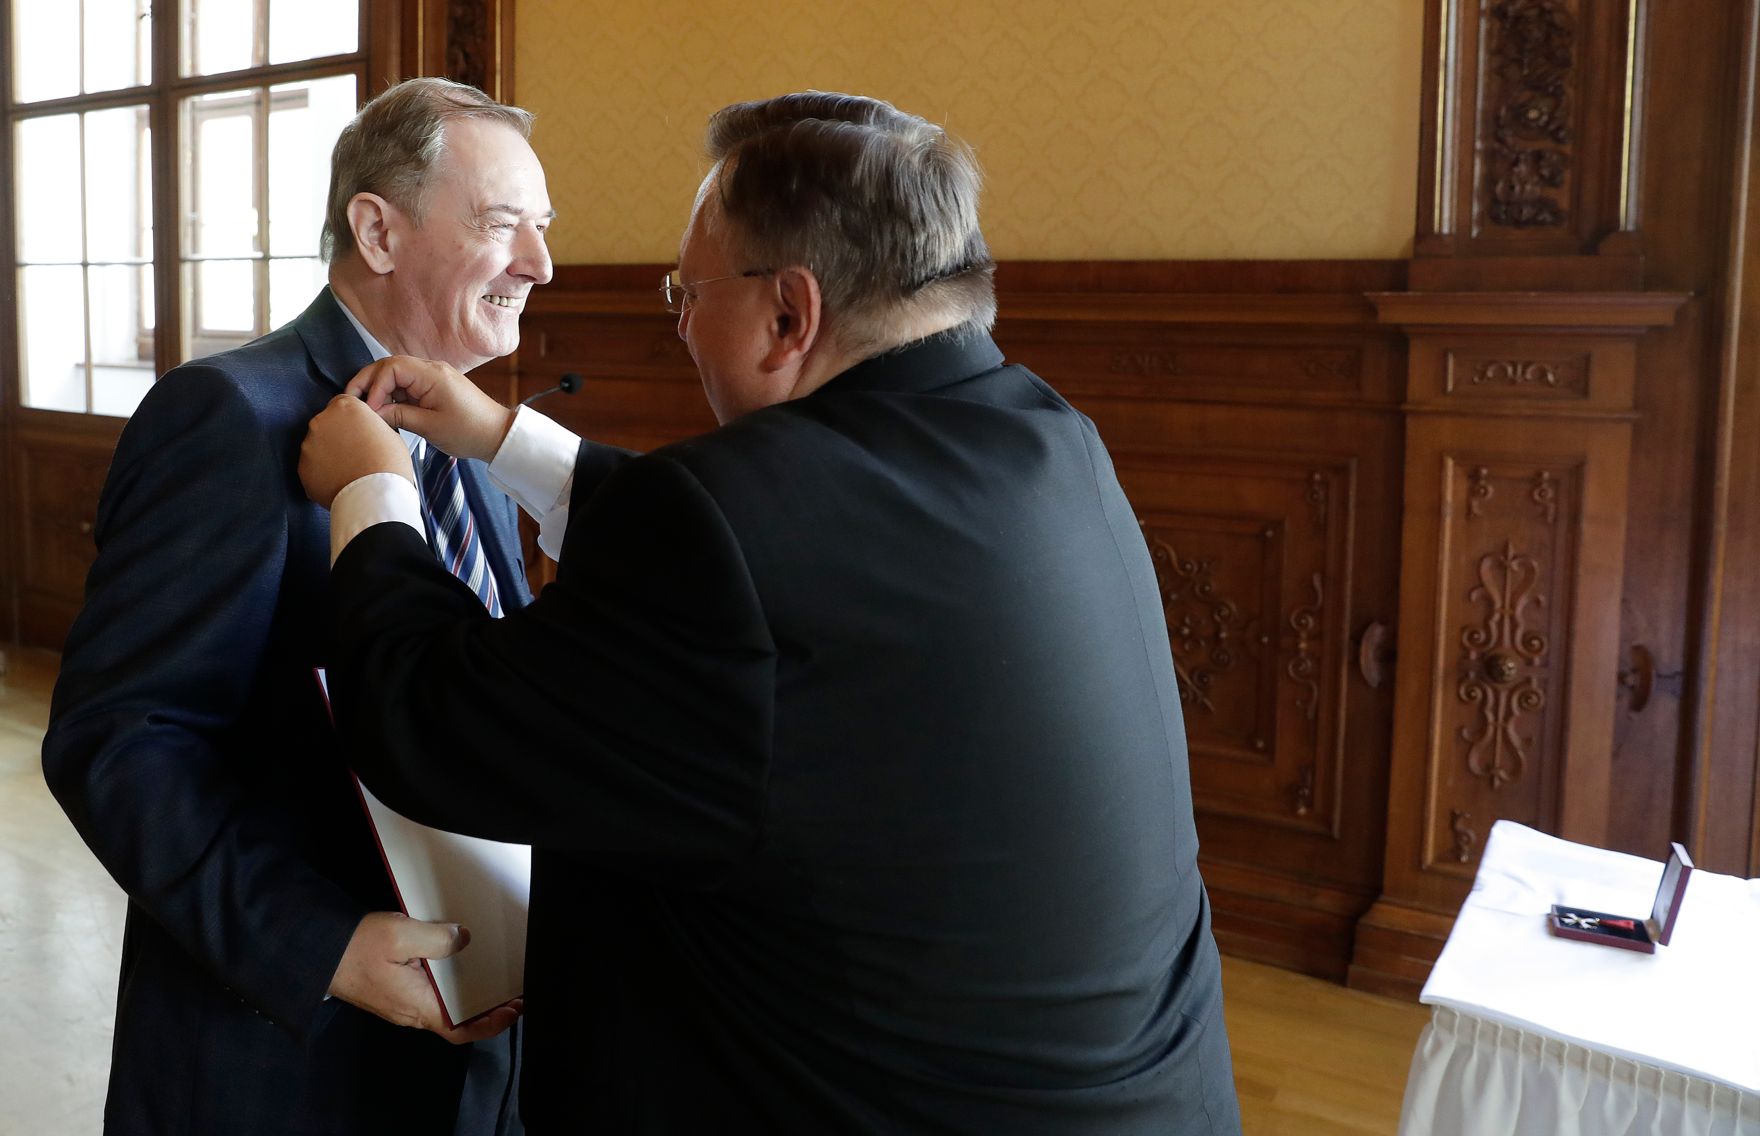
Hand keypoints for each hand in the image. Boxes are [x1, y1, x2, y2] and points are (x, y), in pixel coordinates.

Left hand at [300, 394, 414, 508]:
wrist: (374, 496)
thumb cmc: (387, 466)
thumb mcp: (389, 433)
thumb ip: (370, 425)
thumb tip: (366, 430)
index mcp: (345, 407)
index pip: (343, 403)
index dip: (352, 418)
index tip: (356, 428)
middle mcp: (322, 421)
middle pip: (327, 423)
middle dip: (338, 435)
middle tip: (355, 451)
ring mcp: (309, 445)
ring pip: (318, 445)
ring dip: (329, 453)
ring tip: (349, 468)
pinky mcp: (302, 467)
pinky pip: (312, 466)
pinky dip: (322, 471)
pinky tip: (340, 479)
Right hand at [327, 911, 521, 1043]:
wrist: (319, 952)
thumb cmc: (355, 948)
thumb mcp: (399, 936)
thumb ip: (436, 939)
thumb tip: (463, 940)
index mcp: (416, 1005)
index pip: (459, 1030)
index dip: (490, 1024)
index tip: (511, 1010)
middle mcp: (411, 1011)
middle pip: (456, 1018)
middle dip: (485, 1007)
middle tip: (510, 990)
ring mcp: (402, 1002)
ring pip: (443, 1005)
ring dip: (469, 995)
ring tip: (492, 976)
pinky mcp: (396, 990)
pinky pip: (429, 993)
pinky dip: (449, 985)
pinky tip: (458, 964)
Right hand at [348, 355, 516, 462]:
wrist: (497, 435)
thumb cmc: (469, 432)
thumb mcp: (430, 427)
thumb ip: (398, 416)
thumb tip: (373, 413)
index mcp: (432, 375)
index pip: (391, 368)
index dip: (375, 386)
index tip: (370, 409)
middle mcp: (432, 369)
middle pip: (390, 366)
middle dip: (369, 381)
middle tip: (352, 400)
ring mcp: (433, 376)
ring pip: (396, 375)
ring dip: (379, 388)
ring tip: (367, 408)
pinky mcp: (434, 386)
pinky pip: (407, 384)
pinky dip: (393, 394)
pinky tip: (385, 410)